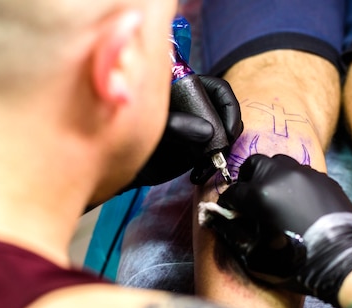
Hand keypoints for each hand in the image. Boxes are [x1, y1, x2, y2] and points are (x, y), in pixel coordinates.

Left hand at [123, 76, 242, 190]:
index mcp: (183, 88)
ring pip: (224, 134)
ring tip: (207, 166)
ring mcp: (197, 126)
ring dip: (222, 152)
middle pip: (225, 112)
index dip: (229, 106)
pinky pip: (216, 153)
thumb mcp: (150, 127)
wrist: (122, 163)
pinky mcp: (198, 147)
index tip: (228, 130)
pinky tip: (199, 175)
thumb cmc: (128, 136)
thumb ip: (176, 125)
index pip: (217, 89)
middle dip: (228, 132)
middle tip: (222, 152)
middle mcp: (194, 105)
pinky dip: (213, 165)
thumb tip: (208, 132)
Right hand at [205, 154, 351, 307]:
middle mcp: (281, 176)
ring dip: (271, 178)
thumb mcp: (257, 256)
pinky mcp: (325, 179)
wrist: (344, 260)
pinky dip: (293, 184)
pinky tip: (298, 204)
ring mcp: (306, 174)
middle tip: (250, 200)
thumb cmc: (297, 263)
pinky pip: (302, 174)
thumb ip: (234, 235)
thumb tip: (221, 222)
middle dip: (247, 180)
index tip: (230, 215)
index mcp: (260, 194)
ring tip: (275, 198)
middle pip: (254, 164)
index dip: (227, 206)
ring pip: (280, 164)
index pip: (232, 192)